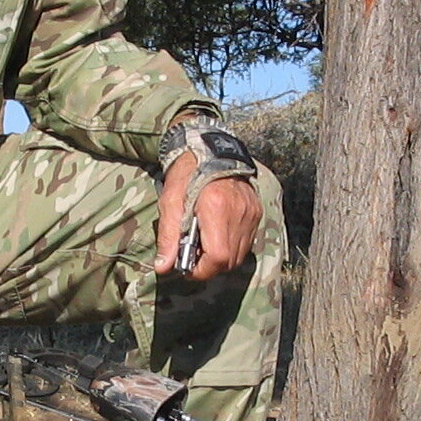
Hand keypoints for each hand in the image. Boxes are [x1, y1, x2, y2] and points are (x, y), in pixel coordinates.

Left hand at [156, 157, 261, 280]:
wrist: (210, 150)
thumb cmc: (186, 176)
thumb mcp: (170, 203)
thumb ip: (168, 237)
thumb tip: (163, 268)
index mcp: (216, 208)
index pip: (217, 256)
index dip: (202, 269)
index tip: (187, 268)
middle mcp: (239, 212)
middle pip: (229, 261)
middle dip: (209, 266)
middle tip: (192, 255)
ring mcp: (251, 213)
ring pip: (239, 255)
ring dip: (220, 259)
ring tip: (204, 244)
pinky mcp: (257, 212)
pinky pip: (246, 243)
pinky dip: (231, 247)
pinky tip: (216, 235)